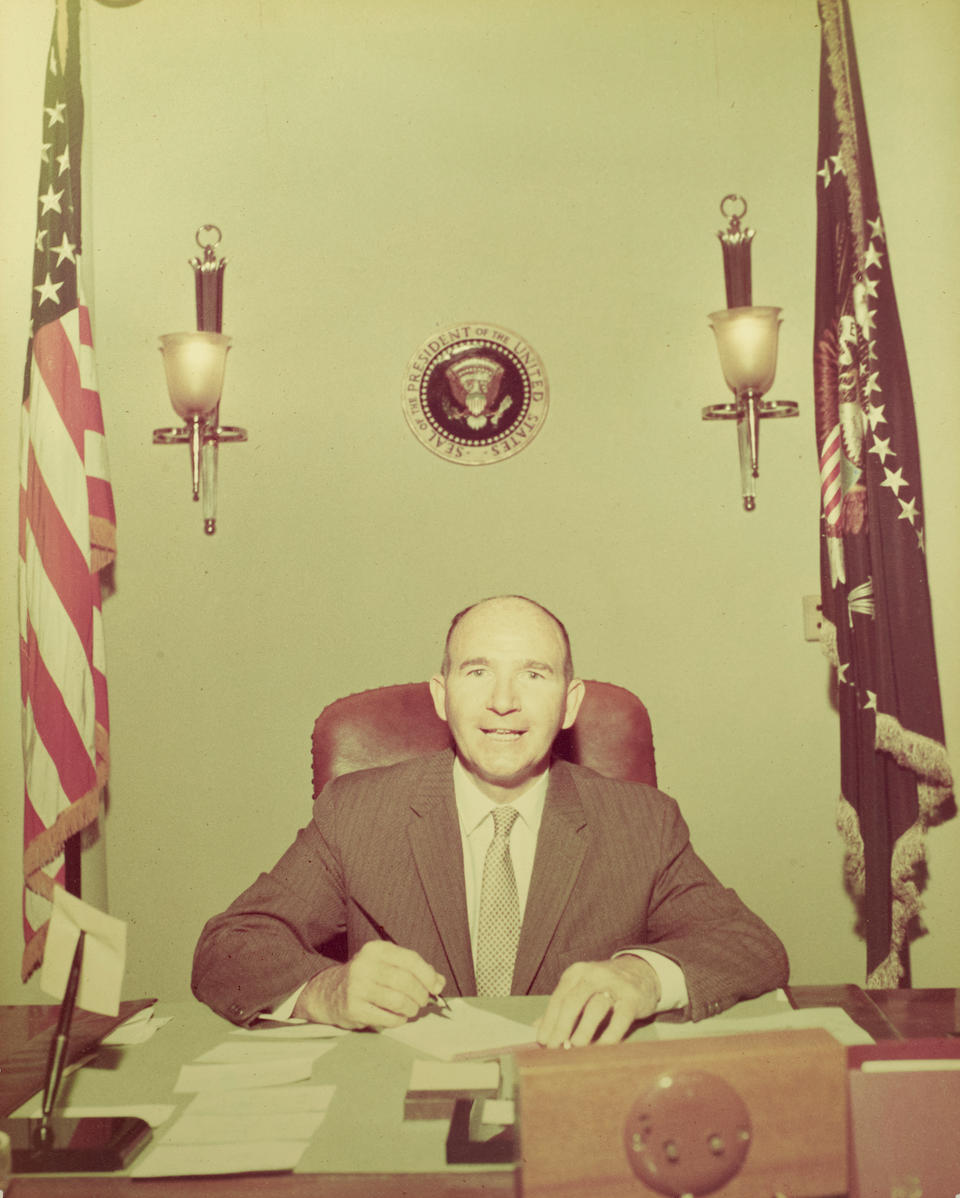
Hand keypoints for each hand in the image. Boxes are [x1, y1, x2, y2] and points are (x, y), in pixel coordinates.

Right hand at [293, 940, 445, 1028]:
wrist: (330, 993)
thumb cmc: (366, 978)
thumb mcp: (387, 965)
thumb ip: (415, 971)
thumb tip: (439, 982)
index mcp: (376, 949)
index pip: (410, 959)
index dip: (428, 975)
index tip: (436, 986)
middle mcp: (365, 965)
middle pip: (406, 981)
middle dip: (421, 994)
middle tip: (423, 1001)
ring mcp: (357, 987)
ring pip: (398, 1000)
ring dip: (411, 1009)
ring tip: (411, 1009)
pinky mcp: (353, 1008)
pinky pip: (387, 1017)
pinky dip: (399, 1020)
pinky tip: (397, 1016)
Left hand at [535, 956, 660, 1047]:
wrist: (641, 972)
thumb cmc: (604, 986)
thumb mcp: (581, 989)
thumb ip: (561, 1007)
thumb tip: (537, 1029)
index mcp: (577, 973)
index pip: (558, 997)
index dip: (549, 1020)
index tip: (542, 1041)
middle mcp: (593, 975)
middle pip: (573, 1001)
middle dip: (562, 1026)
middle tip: (555, 1048)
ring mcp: (614, 985)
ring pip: (595, 1008)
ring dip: (583, 1030)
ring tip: (575, 1048)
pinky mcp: (632, 997)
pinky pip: (620, 1018)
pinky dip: (610, 1035)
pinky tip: (602, 1048)